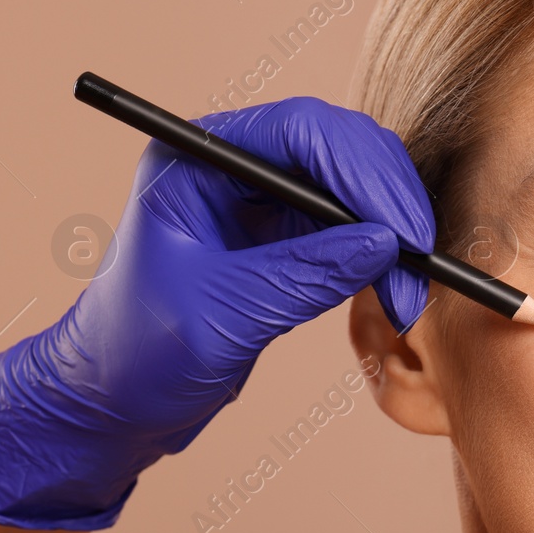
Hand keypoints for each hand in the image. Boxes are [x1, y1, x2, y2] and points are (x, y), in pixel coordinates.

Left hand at [0, 97, 432, 528]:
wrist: (116, 399)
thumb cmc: (139, 353)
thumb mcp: (223, 314)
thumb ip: (301, 274)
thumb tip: (383, 245)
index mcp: (197, 159)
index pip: (301, 133)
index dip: (364, 174)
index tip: (402, 231)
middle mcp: (234, 166)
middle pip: (341, 149)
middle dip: (388, 205)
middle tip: (417, 265)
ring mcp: (263, 199)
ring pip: (357, 187)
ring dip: (394, 235)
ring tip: (406, 296)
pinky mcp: (288, 237)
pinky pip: (355, 227)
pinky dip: (383, 256)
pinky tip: (393, 293)